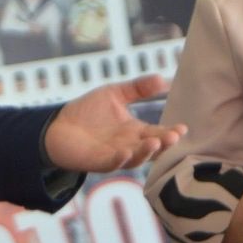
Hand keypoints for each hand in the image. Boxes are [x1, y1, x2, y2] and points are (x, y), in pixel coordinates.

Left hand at [43, 75, 185, 172]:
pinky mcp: (98, 162)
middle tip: (174, 136)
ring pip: (136, 159)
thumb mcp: (114, 94)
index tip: (182, 127)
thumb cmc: (87, 112)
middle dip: (164, 144)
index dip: (171, 132)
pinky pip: (112, 164)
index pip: (158, 133)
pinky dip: (120, 159)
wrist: (59, 126)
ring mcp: (115, 156)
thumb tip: (162, 78)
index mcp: (135, 131)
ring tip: (154, 142)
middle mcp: (130, 146)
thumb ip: (137, 88)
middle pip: (152, 148)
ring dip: (145, 152)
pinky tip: (125, 152)